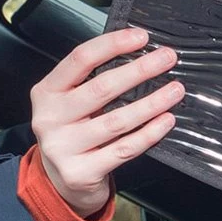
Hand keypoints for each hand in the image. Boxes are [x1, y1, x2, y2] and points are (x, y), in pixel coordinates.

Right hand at [30, 27, 183, 216]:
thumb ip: (91, 82)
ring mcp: (63, 147)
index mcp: (47, 92)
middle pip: (102, 88)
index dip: (113, 44)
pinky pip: (124, 149)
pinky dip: (149, 134)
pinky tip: (165, 121)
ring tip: (174, 91)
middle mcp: (51, 118)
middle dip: (140, 70)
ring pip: (117, 120)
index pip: (81, 59)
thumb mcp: (69, 104)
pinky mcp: (81, 171)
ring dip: (152, 103)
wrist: (60, 183)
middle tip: (166, 59)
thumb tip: (137, 55)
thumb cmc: (73, 135)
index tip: (141, 37)